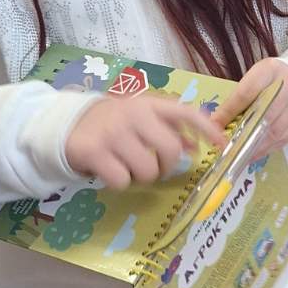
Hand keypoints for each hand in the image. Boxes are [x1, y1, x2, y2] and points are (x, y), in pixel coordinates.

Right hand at [65, 95, 225, 190]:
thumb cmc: (111, 123)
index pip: (184, 112)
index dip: (206, 128)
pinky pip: (122, 180)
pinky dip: (120, 182)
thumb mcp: (139, 118)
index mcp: (147, 104)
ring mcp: (113, 133)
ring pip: (147, 170)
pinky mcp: (94, 152)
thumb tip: (195, 146)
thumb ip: (167, 129)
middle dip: (166, 166)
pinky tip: (110, 171)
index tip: (221, 144)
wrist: (65, 124)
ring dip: (141, 177)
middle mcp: (133, 115)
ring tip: (128, 167)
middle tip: (156, 168)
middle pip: (170, 150)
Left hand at [226, 58, 287, 156]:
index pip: (247, 92)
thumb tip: (218, 120)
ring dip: (255, 145)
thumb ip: (240, 96)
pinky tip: (253, 154)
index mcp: (270, 71)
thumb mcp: (256, 78)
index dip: (230, 110)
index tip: (215, 124)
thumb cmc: (276, 80)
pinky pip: (284, 139)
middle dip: (244, 132)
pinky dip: (266, 149)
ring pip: (275, 130)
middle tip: (227, 145)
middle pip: (264, 114)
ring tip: (238, 154)